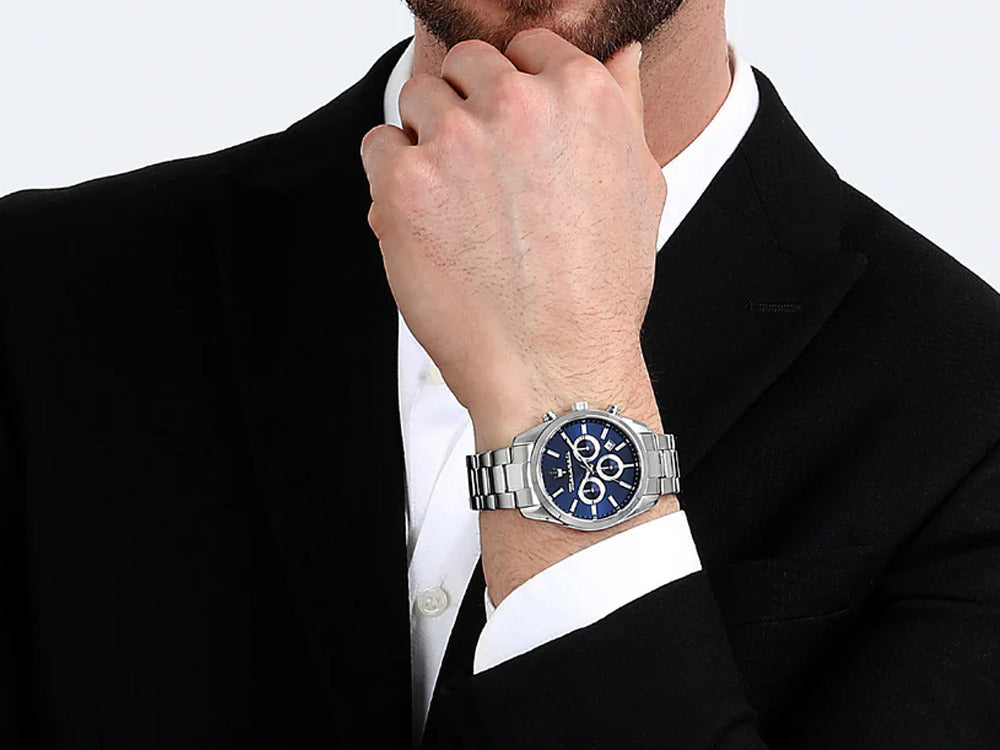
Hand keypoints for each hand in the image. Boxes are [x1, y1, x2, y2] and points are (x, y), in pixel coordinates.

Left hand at [360, 28, 666, 451]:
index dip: (514, 89)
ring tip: (456, 204)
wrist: (553, 366)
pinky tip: (426, 222)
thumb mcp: (640, 188)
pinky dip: (391, 179)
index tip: (510, 131)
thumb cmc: (598, 290)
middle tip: (481, 174)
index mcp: (581, 94)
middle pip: (465, 66)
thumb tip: (624, 55)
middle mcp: (518, 104)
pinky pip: (378, 146)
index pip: (525, 47)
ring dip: (428, 139)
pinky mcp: (404, 181)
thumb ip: (625, 108)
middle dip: (468, 108)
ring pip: (417, 98)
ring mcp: (456, 139)